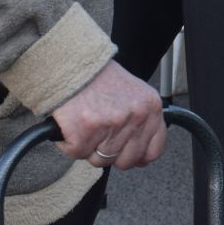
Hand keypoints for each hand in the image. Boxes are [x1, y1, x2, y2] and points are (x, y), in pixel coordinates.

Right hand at [50, 61, 166, 170]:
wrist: (71, 63)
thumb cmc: (99, 79)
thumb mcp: (133, 95)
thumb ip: (142, 122)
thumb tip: (143, 157)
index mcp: (151, 107)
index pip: (154, 150)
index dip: (139, 157)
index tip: (127, 153)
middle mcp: (136, 116)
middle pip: (125, 161)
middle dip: (110, 153)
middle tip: (100, 132)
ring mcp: (112, 124)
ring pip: (100, 160)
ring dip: (89, 147)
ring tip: (86, 123)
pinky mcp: (85, 131)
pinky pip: (77, 153)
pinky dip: (69, 143)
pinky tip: (72, 124)